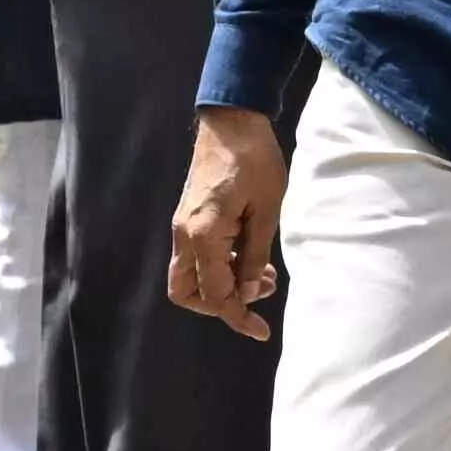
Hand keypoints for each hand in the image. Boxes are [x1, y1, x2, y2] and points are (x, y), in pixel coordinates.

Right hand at [166, 106, 288, 341]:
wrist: (232, 120)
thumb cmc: (255, 159)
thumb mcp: (267, 208)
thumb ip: (256, 254)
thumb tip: (249, 292)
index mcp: (203, 235)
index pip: (215, 294)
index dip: (237, 315)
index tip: (261, 330)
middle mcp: (185, 236)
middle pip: (187, 293)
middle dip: (221, 305)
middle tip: (258, 295)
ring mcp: (183, 226)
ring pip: (189, 277)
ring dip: (223, 285)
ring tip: (263, 275)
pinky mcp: (189, 217)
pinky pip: (197, 257)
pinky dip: (220, 266)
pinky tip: (250, 257)